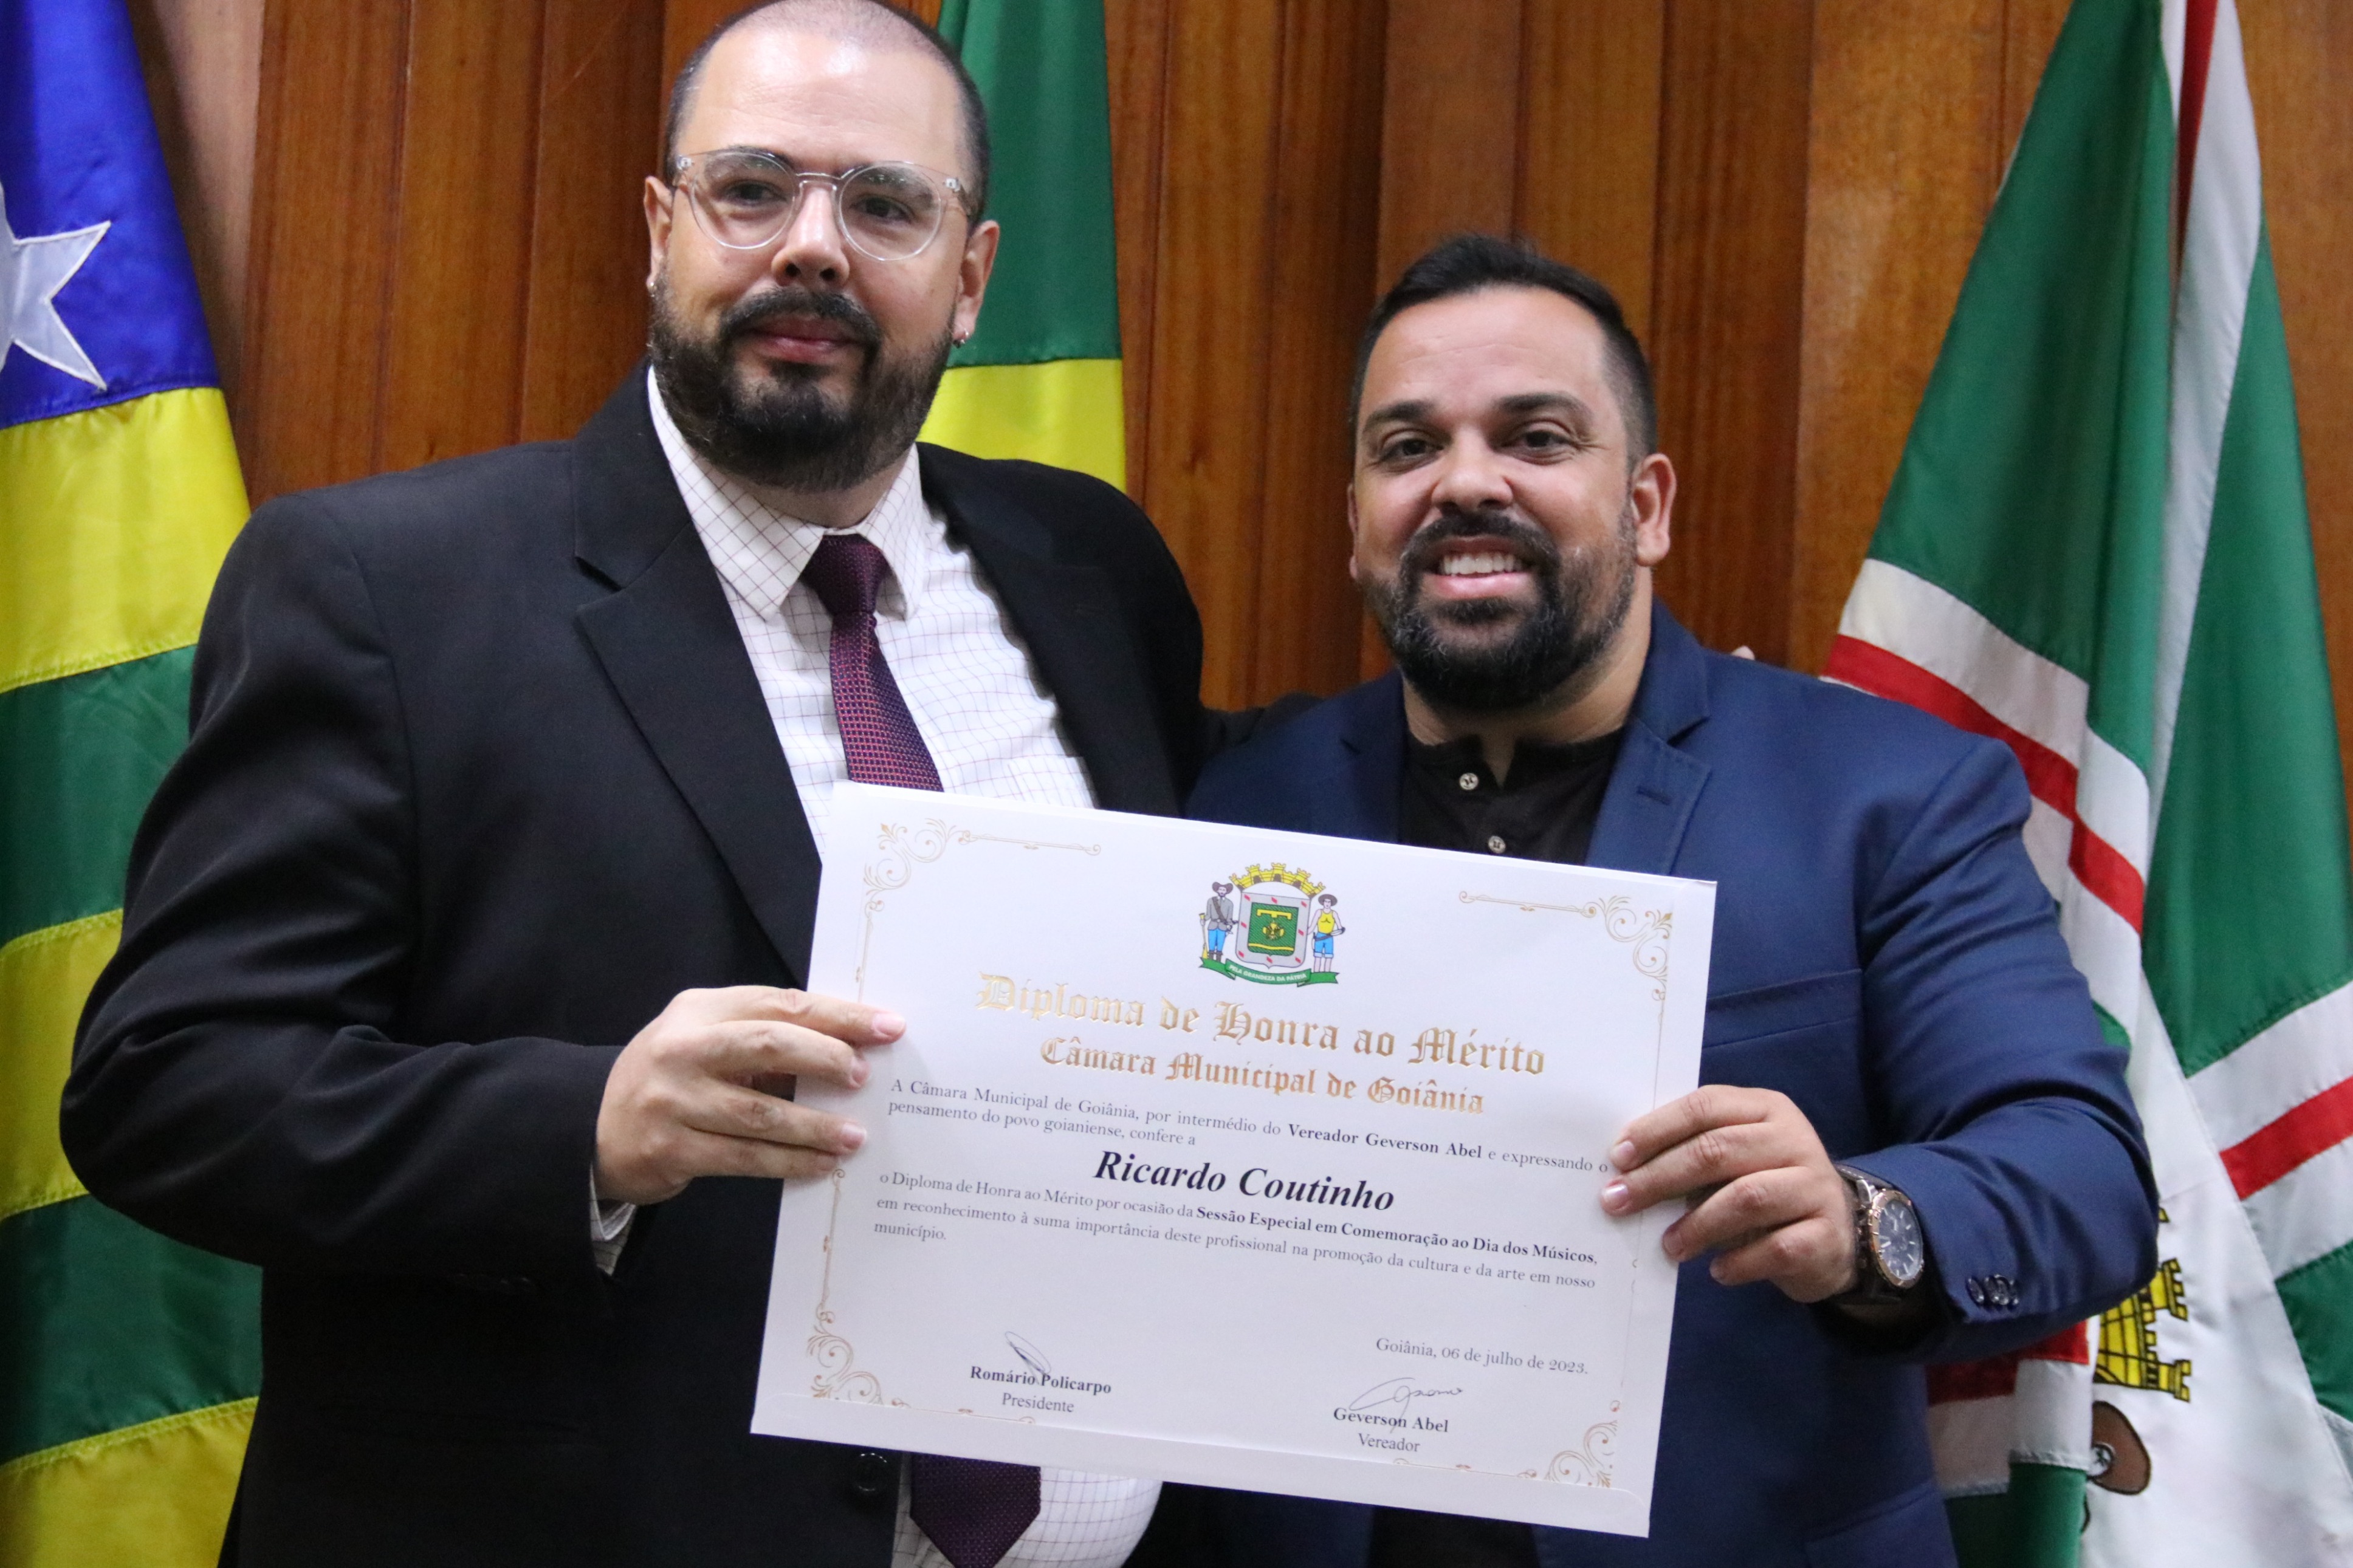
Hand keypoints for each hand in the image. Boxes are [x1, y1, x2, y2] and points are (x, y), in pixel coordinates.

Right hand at [594, 986, 903, 1205]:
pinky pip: (744, 1158)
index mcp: (700, 1011)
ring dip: (815, 1127)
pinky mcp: (671, 1149)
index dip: (838, 1015)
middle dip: (827, 1057)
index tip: (886, 1026)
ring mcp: (674, 1101)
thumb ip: (761, 1036)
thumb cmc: (671, 1077)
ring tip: (854, 1135)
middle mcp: (683, 1049)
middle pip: (768, 1044)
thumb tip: (848, 1049)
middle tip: (864, 1076)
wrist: (592, 1127)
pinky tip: (822, 1165)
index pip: (779, 1004)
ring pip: (760, 1113)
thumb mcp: (705, 1039)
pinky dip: (789, 1162)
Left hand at [1598, 1085, 1856, 1302]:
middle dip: (1660, 1177)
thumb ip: (1693, 1155)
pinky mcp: (1825, 1235)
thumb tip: (1625, 1176)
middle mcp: (1794, 1139)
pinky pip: (1775, 1248)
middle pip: (1718, 1150)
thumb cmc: (1767, 1187)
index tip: (1617, 1158)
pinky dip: (1738, 1262)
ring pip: (1746, 1198)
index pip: (1705, 1106)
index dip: (1657, 1130)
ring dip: (1696, 1224)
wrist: (1839, 1233)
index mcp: (1765, 1109)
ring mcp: (1815, 1187)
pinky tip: (1717, 1271)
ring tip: (1669, 1246)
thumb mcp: (1735, 1160)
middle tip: (1618, 1201)